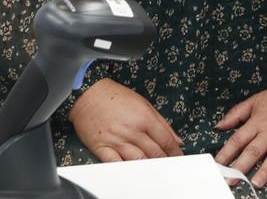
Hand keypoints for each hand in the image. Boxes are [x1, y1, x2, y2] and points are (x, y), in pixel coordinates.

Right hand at [69, 78, 183, 161]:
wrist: (87, 94)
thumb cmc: (115, 97)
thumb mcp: (144, 104)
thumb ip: (162, 123)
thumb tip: (177, 139)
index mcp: (145, 118)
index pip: (166, 140)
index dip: (175, 152)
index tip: (178, 157)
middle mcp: (132, 131)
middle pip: (154, 153)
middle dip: (165, 161)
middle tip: (170, 166)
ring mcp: (117, 140)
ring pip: (138, 161)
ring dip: (149, 167)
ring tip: (156, 171)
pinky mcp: (102, 148)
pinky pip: (115, 164)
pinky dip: (125, 170)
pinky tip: (133, 172)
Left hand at [214, 83, 266, 197]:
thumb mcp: (256, 100)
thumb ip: (236, 113)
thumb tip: (219, 126)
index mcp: (259, 121)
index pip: (238, 139)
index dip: (226, 153)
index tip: (217, 164)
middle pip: (254, 151)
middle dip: (240, 167)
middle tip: (230, 180)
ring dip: (265, 171)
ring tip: (256, 183)